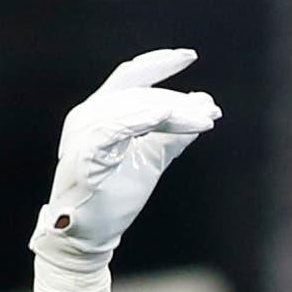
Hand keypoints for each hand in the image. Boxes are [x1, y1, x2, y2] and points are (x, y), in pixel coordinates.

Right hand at [30, 48, 220, 269]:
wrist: (90, 235)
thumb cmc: (113, 197)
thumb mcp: (152, 159)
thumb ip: (174, 134)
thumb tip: (205, 107)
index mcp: (102, 114)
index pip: (131, 78)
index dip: (159, 64)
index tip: (190, 56)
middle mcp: (88, 117)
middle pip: (138, 94)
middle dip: (177, 101)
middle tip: (209, 111)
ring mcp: (82, 135)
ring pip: (131, 108)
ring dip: (170, 111)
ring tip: (201, 120)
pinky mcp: (83, 155)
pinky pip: (113, 129)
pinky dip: (141, 120)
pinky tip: (166, 117)